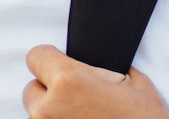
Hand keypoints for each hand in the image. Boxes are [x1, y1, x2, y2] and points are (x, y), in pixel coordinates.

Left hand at [22, 45, 168, 118]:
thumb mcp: (135, 83)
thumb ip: (103, 68)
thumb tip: (93, 65)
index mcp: (68, 82)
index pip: (36, 56)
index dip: (50, 58)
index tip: (60, 64)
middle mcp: (49, 108)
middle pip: (32, 88)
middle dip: (51, 90)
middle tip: (79, 98)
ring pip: (37, 114)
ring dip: (54, 113)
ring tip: (84, 118)